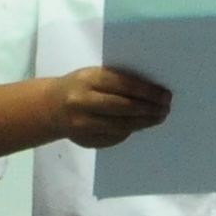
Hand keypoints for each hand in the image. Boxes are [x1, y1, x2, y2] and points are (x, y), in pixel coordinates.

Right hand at [52, 66, 170, 148]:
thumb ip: (117, 80)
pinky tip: (140, 126)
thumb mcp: (94, 75)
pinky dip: (129, 132)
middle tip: (165, 109)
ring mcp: (82, 124)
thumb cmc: (80, 86)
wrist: (50, 107)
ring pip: (120, 126)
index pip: (124, 85)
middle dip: (148, 109)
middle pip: (123, 108)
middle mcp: (82, 102)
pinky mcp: (84, 140)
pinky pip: (112, 137)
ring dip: (143, 123)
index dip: (147, 92)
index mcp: (88, 79)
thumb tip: (152, 91)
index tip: (165, 95)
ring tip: (158, 118)